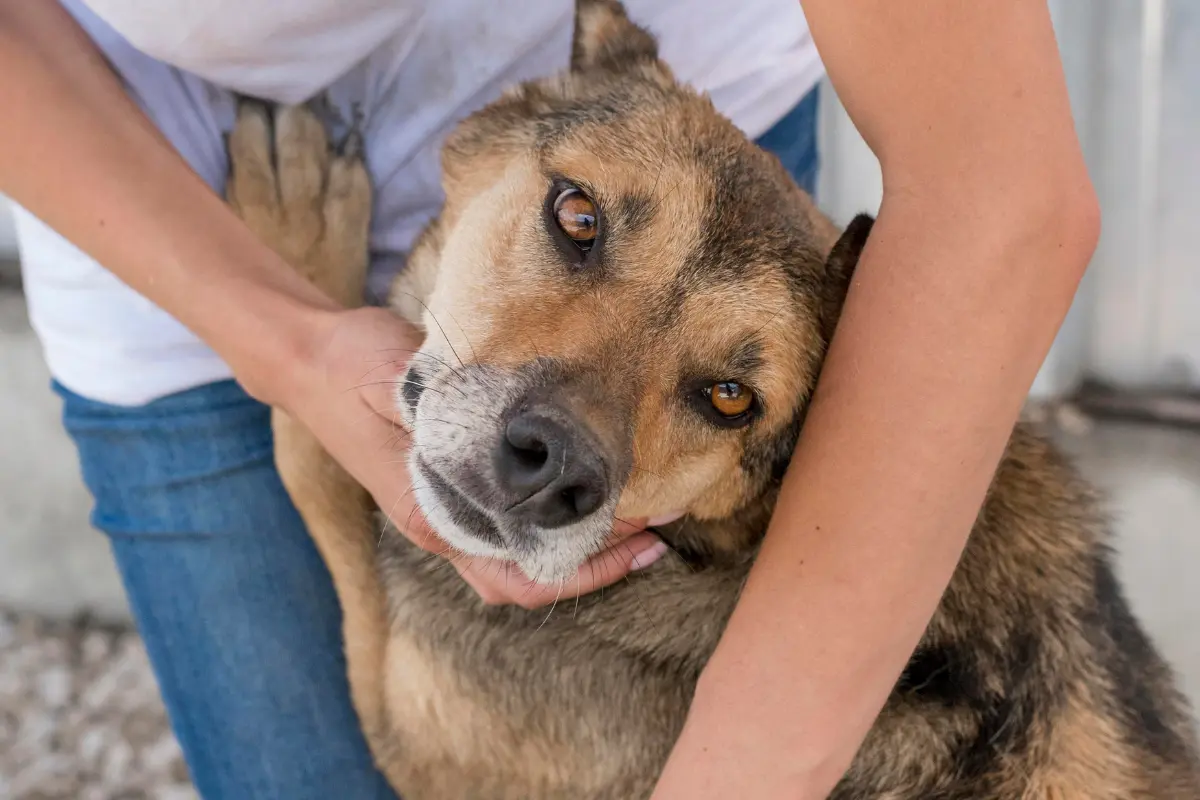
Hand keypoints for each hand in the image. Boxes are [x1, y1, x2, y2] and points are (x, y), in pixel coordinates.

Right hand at [267, 305, 666, 607]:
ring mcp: (450, 511)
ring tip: (640, 517)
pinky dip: (557, 520)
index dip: (589, 567)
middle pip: (532, 579)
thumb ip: (449, 421)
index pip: (523, 574)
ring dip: (582, 546)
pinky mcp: (457, 487)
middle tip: (659, 530)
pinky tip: (591, 492)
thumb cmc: (356, 371)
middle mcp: (446, 527)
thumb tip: (511, 448)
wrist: (315, 359)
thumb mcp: (401, 386)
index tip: (642, 536)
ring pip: (525, 557)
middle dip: (599, 565)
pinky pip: (515, 525)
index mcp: (434, 516)